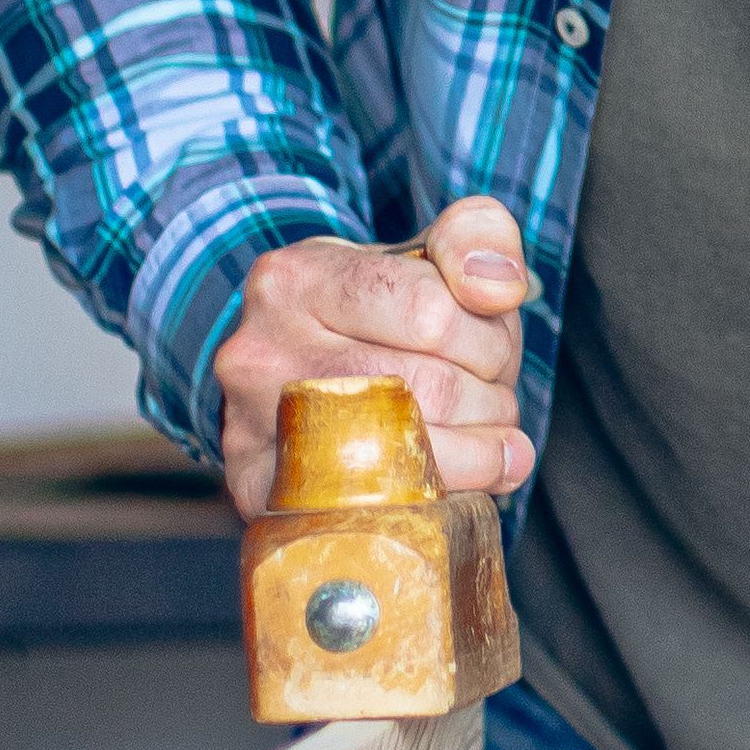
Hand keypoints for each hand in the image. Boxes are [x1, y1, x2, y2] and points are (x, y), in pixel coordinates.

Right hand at [209, 207, 534, 519]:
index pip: (431, 313)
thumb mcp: (421, 254)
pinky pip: (372, 511)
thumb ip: (477, 238)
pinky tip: (455, 488)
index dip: (489, 341)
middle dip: (490, 400)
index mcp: (296, 278)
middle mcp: (259, 353)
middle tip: (495, 402)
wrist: (288, 371)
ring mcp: (250, 431)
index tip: (495, 351)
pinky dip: (434, 504)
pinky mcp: (260, 498)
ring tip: (488, 444)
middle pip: (426, 388)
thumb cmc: (369, 314)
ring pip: (403, 456)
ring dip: (478, 456)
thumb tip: (499, 287)